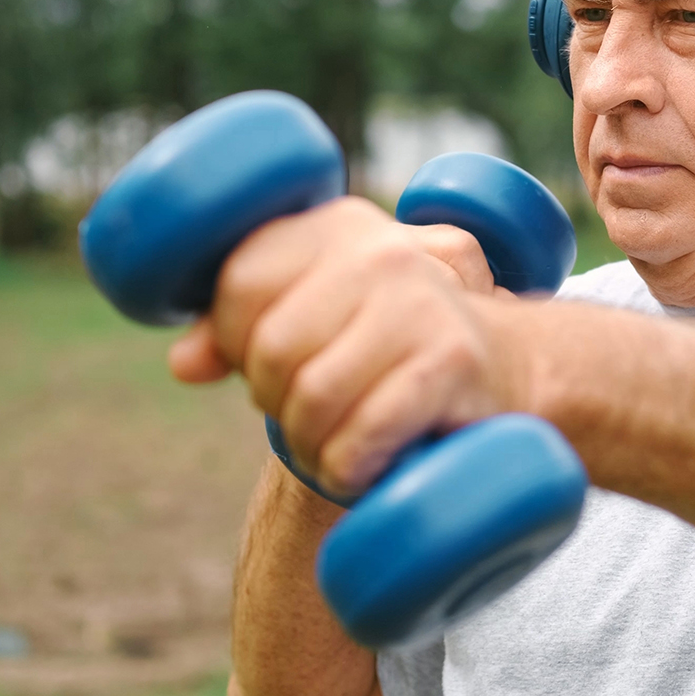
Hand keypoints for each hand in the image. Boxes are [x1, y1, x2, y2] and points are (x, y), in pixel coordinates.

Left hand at [168, 197, 525, 496]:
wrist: (512, 370)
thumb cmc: (394, 348)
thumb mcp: (322, 320)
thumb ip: (245, 330)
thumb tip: (183, 363)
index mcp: (338, 227)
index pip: (239, 284)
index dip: (236, 342)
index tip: (274, 366)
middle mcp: (379, 252)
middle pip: (270, 350)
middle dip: (278, 406)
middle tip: (313, 419)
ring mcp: (419, 304)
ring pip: (310, 400)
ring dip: (313, 448)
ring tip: (337, 448)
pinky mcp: (448, 363)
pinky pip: (358, 436)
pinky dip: (349, 468)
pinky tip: (366, 466)